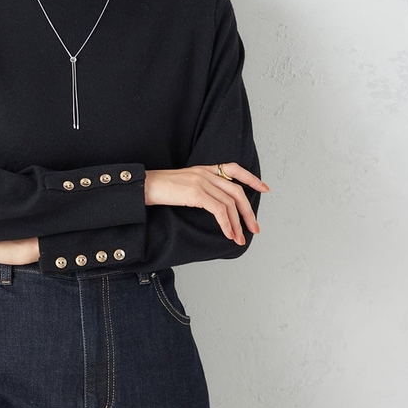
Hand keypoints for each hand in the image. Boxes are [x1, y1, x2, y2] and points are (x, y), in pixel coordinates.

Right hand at [144, 163, 268, 244]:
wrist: (143, 186)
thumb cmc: (159, 189)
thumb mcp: (183, 185)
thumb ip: (200, 189)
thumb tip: (215, 207)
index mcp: (204, 169)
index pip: (234, 169)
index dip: (251, 178)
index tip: (264, 189)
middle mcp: (205, 173)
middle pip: (237, 192)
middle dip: (248, 212)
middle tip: (254, 228)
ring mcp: (201, 182)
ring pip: (229, 204)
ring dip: (238, 224)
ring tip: (240, 238)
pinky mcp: (196, 193)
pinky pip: (219, 210)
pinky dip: (226, 224)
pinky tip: (228, 234)